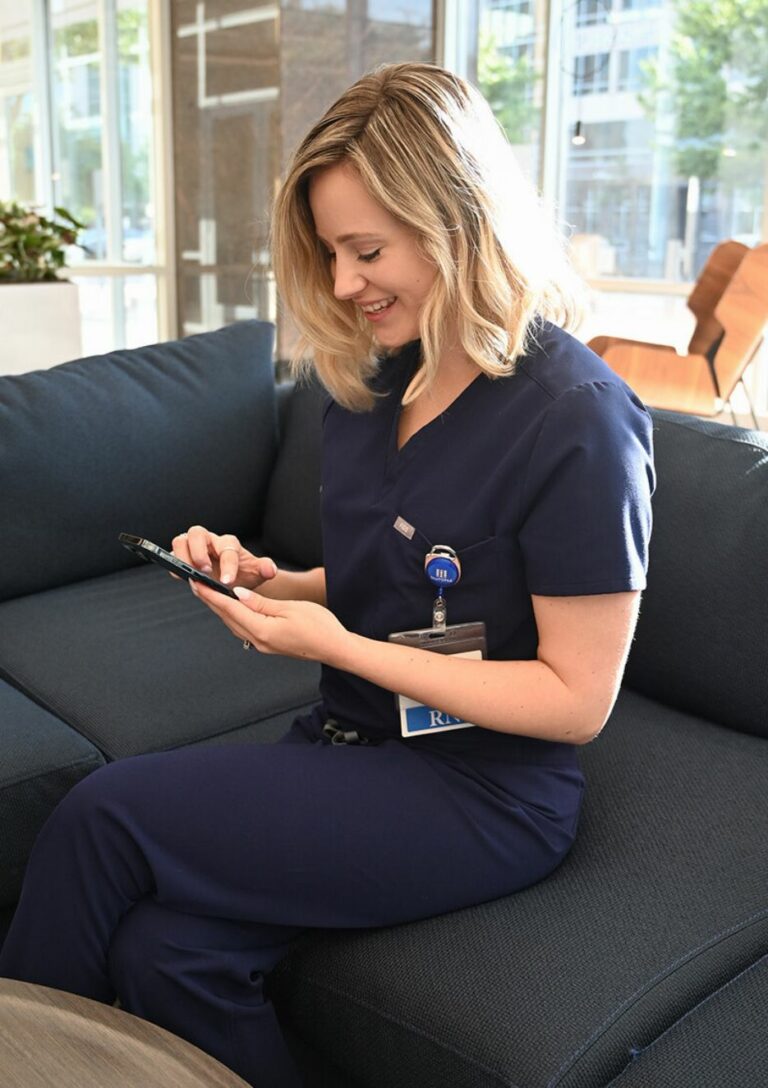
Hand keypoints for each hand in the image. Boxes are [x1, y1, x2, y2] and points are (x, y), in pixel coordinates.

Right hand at [171, 525, 276, 589]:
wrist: (234, 580)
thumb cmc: (244, 573)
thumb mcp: (257, 573)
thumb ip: (264, 569)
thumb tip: (270, 568)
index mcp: (228, 544)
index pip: (226, 548)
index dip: (228, 564)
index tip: (228, 581)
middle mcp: (209, 541)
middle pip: (197, 533)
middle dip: (199, 552)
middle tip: (205, 572)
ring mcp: (193, 548)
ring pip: (181, 540)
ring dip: (183, 556)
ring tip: (190, 574)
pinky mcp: (182, 557)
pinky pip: (171, 556)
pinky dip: (173, 565)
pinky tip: (179, 577)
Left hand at [189, 581, 349, 662]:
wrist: (335, 648)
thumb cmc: (320, 627)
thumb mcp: (290, 608)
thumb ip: (261, 603)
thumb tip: (238, 595)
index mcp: (262, 630)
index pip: (230, 609)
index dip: (212, 595)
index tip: (197, 582)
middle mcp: (258, 640)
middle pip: (227, 617)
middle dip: (211, 600)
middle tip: (194, 583)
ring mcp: (262, 644)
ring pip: (234, 623)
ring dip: (220, 608)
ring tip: (208, 592)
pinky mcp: (268, 644)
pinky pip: (244, 627)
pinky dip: (233, 615)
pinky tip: (230, 607)